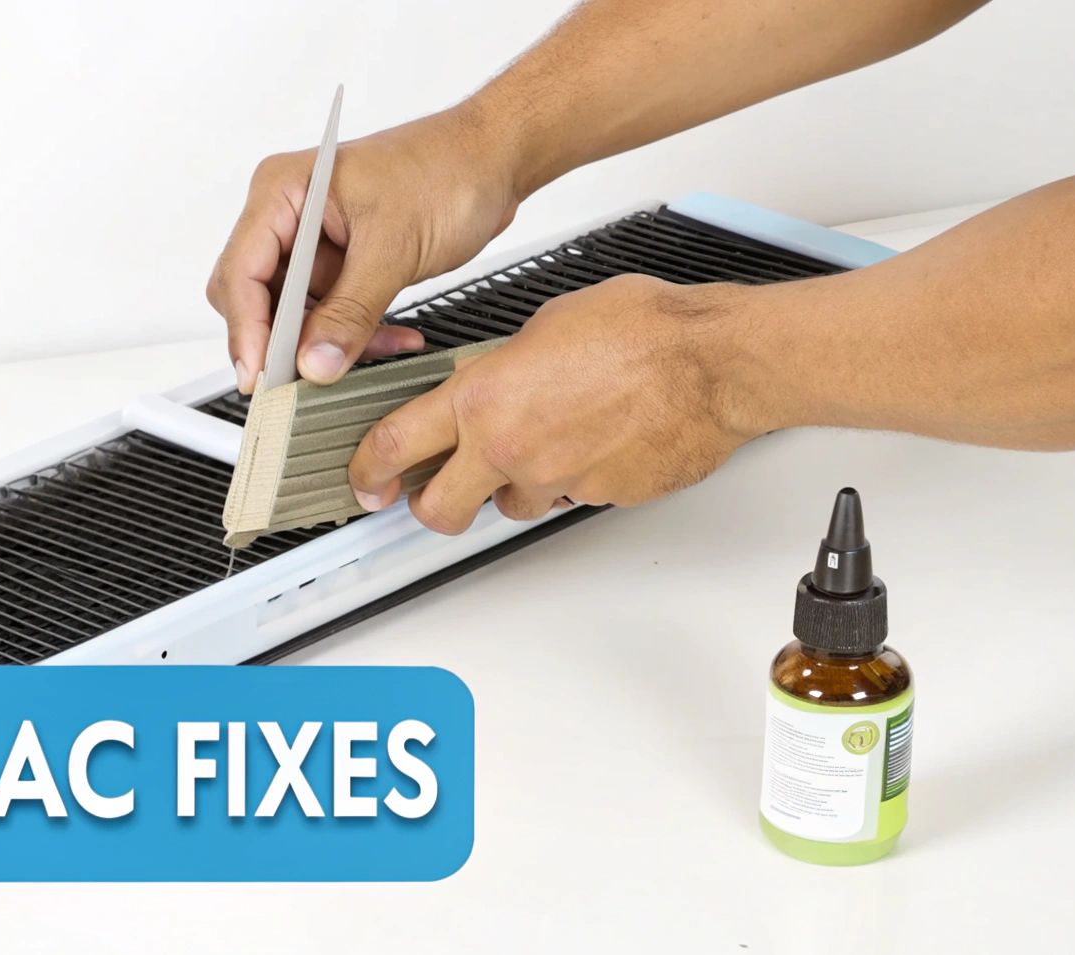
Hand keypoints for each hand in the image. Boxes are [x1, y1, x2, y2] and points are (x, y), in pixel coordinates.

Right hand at [207, 105, 520, 391]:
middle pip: (255, 297)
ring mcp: (315, 241)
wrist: (494, 160)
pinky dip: (356, 333)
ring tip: (372, 350)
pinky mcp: (343, 262)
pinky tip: (391, 339)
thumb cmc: (449, 168)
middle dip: (284, 341)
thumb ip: (350, 310)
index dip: (248, 330)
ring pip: (295, 314)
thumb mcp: (395, 247)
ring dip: (328, 342)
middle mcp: (289, 214)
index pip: (241, 271)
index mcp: (284, 191)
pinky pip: (331, 314)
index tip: (262, 375)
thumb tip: (314, 362)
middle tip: (305, 380)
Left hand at [346, 275, 766, 532]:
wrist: (711, 362)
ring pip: (511, 505)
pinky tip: (596, 442)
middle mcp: (512, 449)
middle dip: (431, 505)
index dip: (368, 469)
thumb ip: (504, 365)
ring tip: (547, 442)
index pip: (395, 444)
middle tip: (436, 492)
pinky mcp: (600, 498)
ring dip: (515, 485)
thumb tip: (493, 378)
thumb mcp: (547, 324)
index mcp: (484, 398)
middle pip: (439, 509)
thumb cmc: (643, 330)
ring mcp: (556, 480)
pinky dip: (574, 479)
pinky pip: (570, 497)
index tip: (364, 478)